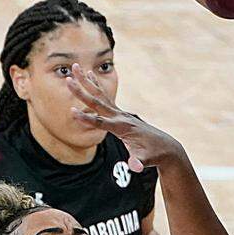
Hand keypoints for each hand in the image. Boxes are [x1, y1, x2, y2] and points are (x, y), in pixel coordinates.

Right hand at [66, 63, 184, 171]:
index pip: (101, 122)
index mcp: (123, 127)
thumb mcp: (146, 161)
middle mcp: (120, 117)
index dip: (87, 119)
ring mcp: (120, 113)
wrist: (165, 147)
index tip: (72, 112)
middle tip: (68, 79)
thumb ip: (139, 162)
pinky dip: (95, 86)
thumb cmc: (153, 155)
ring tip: (75, 67)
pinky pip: (104, 98)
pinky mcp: (120, 114)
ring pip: (100, 95)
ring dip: (86, 81)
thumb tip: (135, 167)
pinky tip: (89, 75)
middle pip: (97, 102)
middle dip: (82, 92)